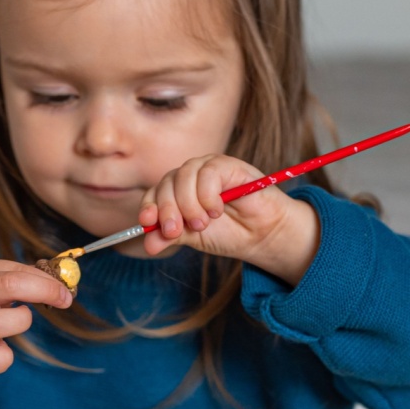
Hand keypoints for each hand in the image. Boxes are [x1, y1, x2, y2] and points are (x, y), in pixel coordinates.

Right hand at [0, 259, 72, 385]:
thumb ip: (19, 281)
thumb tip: (60, 280)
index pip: (17, 270)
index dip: (48, 280)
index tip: (66, 291)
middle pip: (8, 285)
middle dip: (44, 291)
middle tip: (64, 300)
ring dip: (18, 322)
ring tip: (16, 323)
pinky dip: (3, 358)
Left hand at [139, 154, 319, 283]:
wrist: (262, 235)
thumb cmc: (229, 233)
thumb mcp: (193, 238)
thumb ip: (171, 237)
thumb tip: (147, 244)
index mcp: (178, 192)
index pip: (155, 193)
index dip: (149, 207)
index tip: (147, 223)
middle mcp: (190, 176)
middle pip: (166, 183)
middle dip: (168, 209)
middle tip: (176, 231)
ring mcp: (208, 168)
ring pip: (185, 175)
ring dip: (188, 204)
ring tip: (202, 224)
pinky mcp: (228, 165)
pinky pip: (208, 173)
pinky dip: (208, 195)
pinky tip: (217, 210)